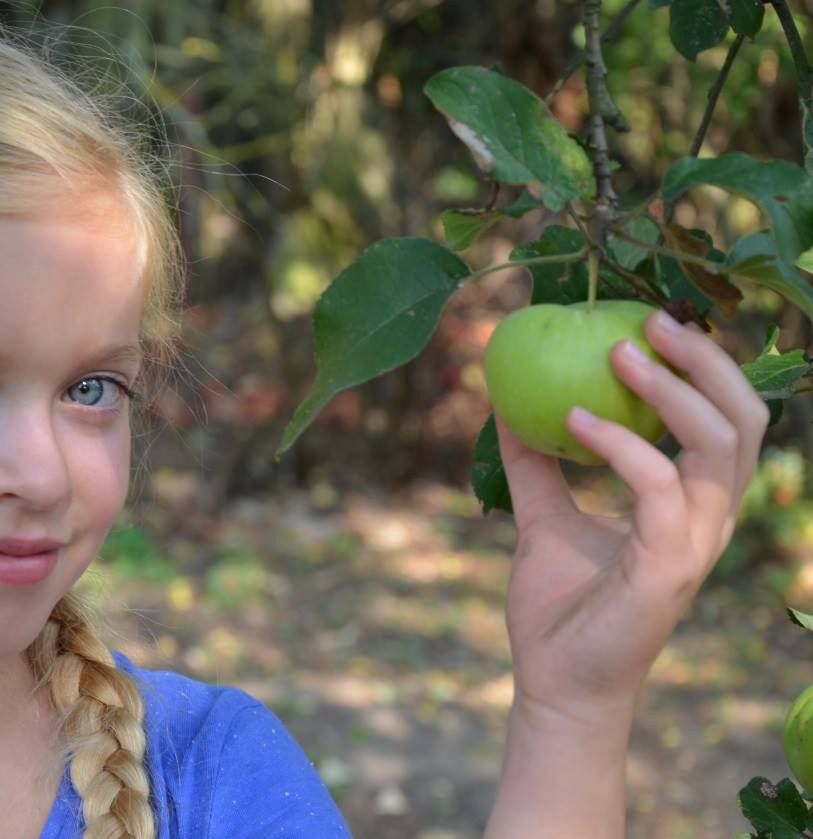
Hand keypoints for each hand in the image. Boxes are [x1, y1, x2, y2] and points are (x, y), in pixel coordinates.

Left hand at [494, 308, 768, 730]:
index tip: (655, 320)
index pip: (726, 419)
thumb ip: (535, 463)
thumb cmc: (559, 605)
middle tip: (649, 321)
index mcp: (687, 502)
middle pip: (743, 419)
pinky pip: (661, 490)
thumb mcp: (543, 516)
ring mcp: (693, 544)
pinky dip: (623, 446)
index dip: (706, 366)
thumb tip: (505, 403)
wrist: (553, 681)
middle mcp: (704, 518)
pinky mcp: (668, 569)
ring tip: (617, 352)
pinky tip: (573, 421)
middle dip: (707, 362)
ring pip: (719, 447)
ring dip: (671, 391)